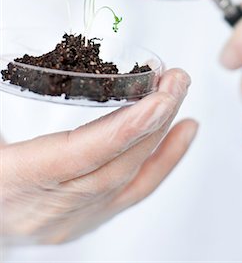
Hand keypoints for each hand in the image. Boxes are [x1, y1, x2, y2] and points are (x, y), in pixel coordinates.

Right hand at [1, 69, 197, 244]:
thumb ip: (6, 94)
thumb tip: (15, 64)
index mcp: (16, 180)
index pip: (80, 157)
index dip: (125, 128)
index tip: (159, 100)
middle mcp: (49, 207)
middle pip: (115, 164)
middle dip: (154, 120)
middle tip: (176, 82)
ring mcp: (72, 218)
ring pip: (129, 177)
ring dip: (160, 134)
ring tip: (180, 98)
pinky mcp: (87, 217)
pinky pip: (134, 192)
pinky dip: (164, 160)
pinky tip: (182, 133)